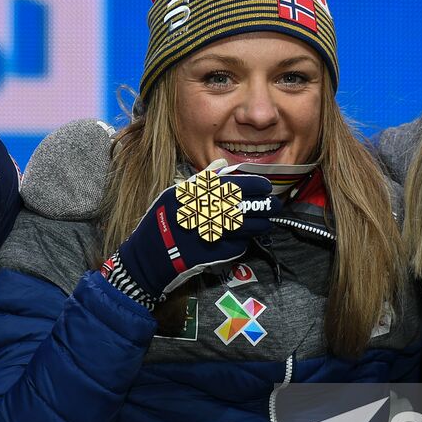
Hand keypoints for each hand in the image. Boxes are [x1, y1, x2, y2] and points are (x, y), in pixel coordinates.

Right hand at [105, 162, 274, 305]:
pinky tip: (244, 240)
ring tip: (266, 223)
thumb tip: (223, 163)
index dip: (253, 185)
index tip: (266, 187)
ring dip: (259, 225)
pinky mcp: (210, 253)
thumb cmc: (160, 223)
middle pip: (243, 206)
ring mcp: (206, 233)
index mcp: (193, 194)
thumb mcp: (174, 195)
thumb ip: (202, 181)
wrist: (147, 257)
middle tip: (274, 206)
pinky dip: (242, 243)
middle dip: (263, 206)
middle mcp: (201, 211)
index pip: (231, 185)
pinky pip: (235, 246)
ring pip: (243, 227)